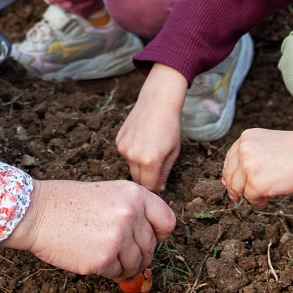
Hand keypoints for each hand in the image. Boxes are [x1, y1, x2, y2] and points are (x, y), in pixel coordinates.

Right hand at [0, 180, 176, 280]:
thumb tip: (153, 239)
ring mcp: (118, 238)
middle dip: (139, 254)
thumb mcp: (108, 193)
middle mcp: (130, 215)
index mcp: (135, 195)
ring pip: (137, 264)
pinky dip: (108, 272)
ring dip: (125, 266)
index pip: (167, 222)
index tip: (148, 239)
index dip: (159, 235)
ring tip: (106, 256)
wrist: (36, 212)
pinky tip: (94, 260)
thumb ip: (133, 210)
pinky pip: (118, 274)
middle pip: (151, 247)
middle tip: (119, 251)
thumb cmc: (68, 202)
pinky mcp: (103, 259)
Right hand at [116, 65, 188, 191]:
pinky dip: (133, 154)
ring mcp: (123, 148)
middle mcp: (133, 156)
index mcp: (150, 161)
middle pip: (137, 180)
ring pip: (131, 168)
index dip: (155, 189)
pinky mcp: (118, 141)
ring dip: (139, 166)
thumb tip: (159, 189)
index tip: (159, 188)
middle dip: (146, 179)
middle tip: (156, 171)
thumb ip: (165, 173)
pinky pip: (126, 156)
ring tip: (149, 150)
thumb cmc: (170, 127)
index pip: (149, 187)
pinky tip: (141, 141)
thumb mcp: (173, 153)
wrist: (157, 103)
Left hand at [222, 124, 292, 206]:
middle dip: (234, 187)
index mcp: (247, 138)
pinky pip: (251, 198)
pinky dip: (258, 202)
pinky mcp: (256, 183)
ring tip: (261, 197)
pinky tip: (267, 200)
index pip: (231, 158)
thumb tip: (239, 176)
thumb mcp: (269, 144)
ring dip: (248, 195)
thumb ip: (253, 154)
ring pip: (238, 188)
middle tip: (237, 197)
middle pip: (231, 174)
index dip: (230, 173)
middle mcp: (244, 150)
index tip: (229, 182)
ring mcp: (248, 166)